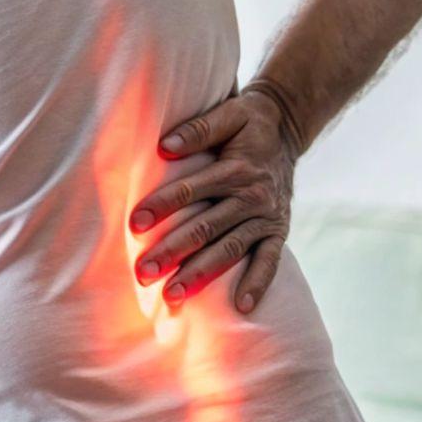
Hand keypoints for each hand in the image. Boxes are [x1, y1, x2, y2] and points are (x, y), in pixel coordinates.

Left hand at [129, 87, 300, 314]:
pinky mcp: (278, 231)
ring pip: (230, 249)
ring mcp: (266, 217)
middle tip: (144, 272)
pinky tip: (242, 307)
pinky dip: (258, 283)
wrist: (287, 130)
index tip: (135, 224)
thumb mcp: (229, 114)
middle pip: (206, 227)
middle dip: (173, 251)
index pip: (192, 190)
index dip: (163, 206)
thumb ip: (199, 128)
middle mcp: (253, 196)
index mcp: (237, 168)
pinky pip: (270, 261)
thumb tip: (164, 145)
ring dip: (201, 274)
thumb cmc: (248, 123)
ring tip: (173, 295)